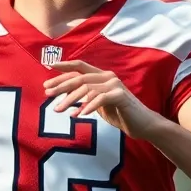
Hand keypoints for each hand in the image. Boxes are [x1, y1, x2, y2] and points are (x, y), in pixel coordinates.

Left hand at [44, 60, 160, 138]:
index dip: (64, 66)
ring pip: (87, 89)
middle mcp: (108, 77)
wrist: (142, 124)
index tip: (48, 68)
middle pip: (80, 77)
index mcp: (102, 76)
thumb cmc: (120, 114)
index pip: (80, 66)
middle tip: (47, 94)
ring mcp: (115, 85)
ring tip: (58, 110)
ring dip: (70, 100)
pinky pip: (100, 99)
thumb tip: (64, 97)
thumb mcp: (99, 104)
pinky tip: (78, 115)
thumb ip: (86, 97)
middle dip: (61, 85)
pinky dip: (88, 106)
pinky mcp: (120, 96)